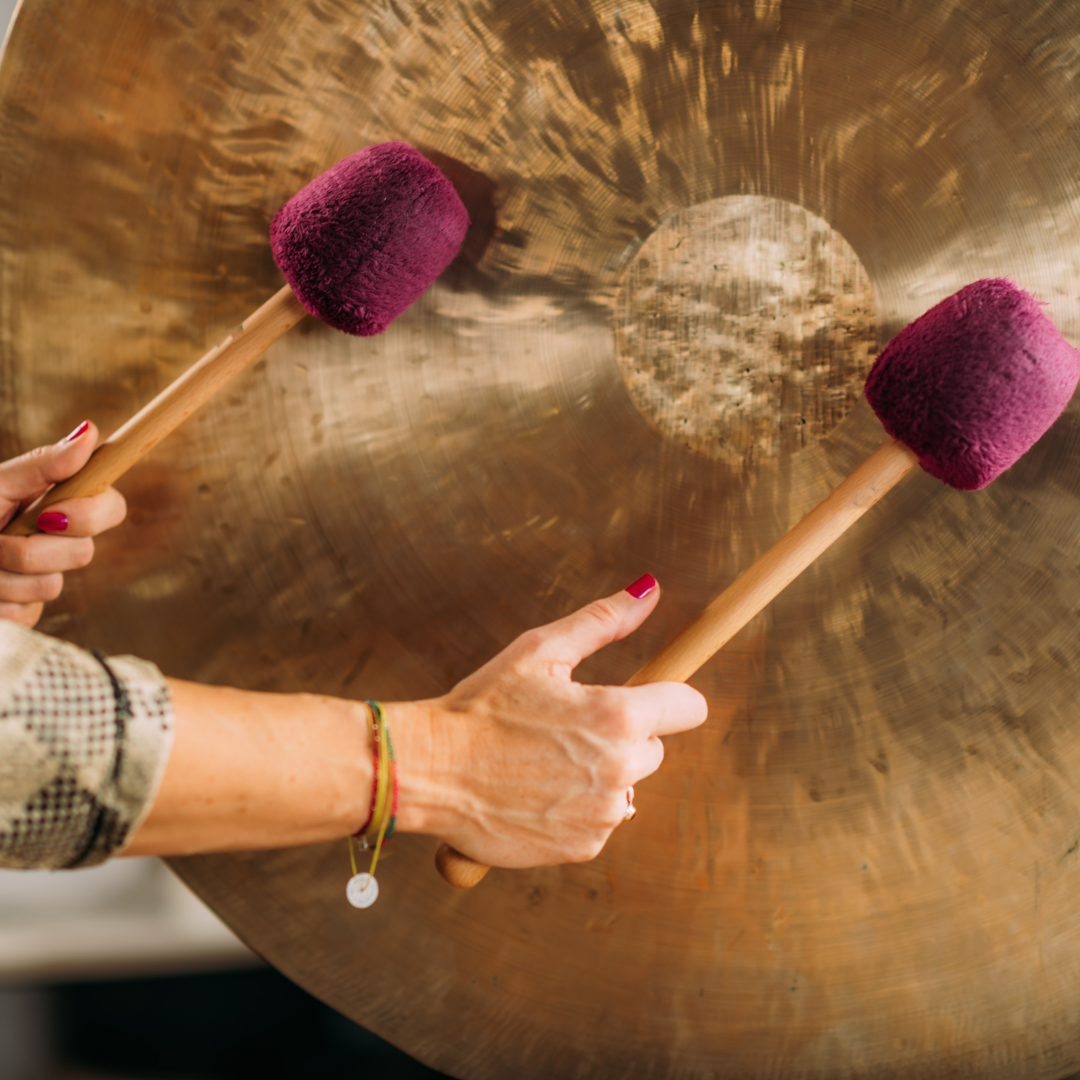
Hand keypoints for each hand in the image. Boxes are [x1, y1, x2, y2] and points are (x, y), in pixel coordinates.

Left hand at [0, 421, 126, 626]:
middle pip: (83, 553)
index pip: (111, 508)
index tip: (51, 516)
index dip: (92, 515)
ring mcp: (42, 577)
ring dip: (2, 575)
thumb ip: (43, 465)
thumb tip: (89, 429)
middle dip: (30, 549)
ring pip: (50, 585)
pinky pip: (26, 613)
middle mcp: (58, 541)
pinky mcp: (25, 609)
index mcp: (58, 503)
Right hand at [390, 577, 708, 868]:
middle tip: (564, 729)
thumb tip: (649, 590)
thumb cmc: (482, 706)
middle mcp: (620, 770)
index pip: (688, 708)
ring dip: (600, 776)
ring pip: (626, 786)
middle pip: (654, 749)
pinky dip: (577, 809)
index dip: (669, 698)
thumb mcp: (540, 650)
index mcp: (617, 716)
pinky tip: (536, 793)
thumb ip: (603, 620)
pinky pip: (599, 821)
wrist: (430, 771)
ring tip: (544, 762)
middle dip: (622, 737)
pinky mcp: (582, 846)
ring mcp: (602, 814)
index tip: (648, 697)